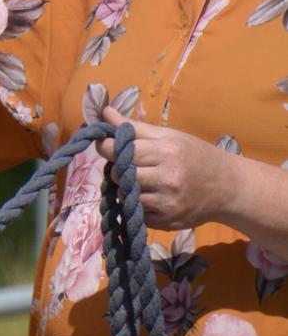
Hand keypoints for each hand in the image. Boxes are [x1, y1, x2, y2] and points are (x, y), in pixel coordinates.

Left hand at [94, 107, 231, 230]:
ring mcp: (168, 204)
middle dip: (116, 168)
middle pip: (119, 175)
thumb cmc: (196, 155)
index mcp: (166, 152)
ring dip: (125, 188)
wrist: (230, 188)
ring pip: (125, 196)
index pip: (119, 150)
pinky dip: (138, 206)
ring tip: (138, 180)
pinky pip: (138, 214)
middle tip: (126, 165)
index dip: (105, 146)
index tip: (106, 145)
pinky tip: (150, 196)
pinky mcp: (168, 222)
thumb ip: (134, 127)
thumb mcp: (169, 136)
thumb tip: (105, 113)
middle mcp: (167, 179)